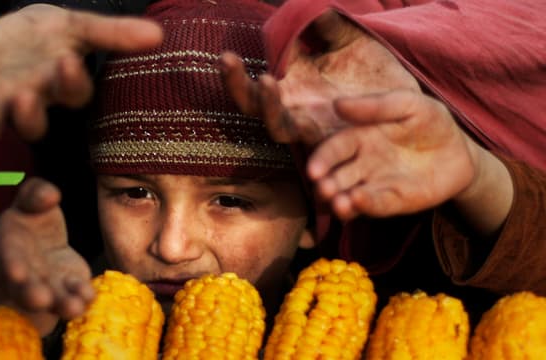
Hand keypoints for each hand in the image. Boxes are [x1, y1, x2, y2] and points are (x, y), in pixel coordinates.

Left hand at [0, 4, 162, 142]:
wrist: (9, 30)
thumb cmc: (46, 34)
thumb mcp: (77, 27)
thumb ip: (113, 34)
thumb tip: (158, 36)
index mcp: (59, 87)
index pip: (71, 94)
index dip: (70, 83)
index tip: (66, 62)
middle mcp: (30, 103)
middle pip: (32, 122)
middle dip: (29, 114)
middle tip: (26, 98)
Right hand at [0, 178, 93, 334]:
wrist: (40, 239)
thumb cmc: (33, 214)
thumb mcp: (30, 199)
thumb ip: (36, 194)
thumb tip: (49, 194)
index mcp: (10, 244)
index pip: (10, 256)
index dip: (12, 265)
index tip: (17, 275)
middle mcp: (25, 269)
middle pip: (25, 285)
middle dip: (31, 293)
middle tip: (41, 300)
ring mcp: (47, 281)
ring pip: (52, 296)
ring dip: (61, 303)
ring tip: (73, 308)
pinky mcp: (69, 284)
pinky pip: (76, 293)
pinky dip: (82, 296)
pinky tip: (89, 297)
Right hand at [221, 10, 419, 146]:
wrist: (407, 99)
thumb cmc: (375, 70)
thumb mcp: (352, 39)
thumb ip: (329, 25)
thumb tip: (311, 7)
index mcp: (292, 86)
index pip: (253, 84)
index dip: (235, 73)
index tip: (225, 55)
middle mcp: (296, 109)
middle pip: (254, 106)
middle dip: (237, 86)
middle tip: (228, 62)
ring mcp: (315, 128)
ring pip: (278, 128)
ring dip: (268, 107)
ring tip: (267, 80)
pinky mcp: (339, 146)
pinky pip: (318, 154)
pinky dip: (305, 147)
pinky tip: (300, 120)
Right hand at [307, 90, 478, 220]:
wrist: (461, 151)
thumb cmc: (430, 123)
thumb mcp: (409, 105)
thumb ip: (376, 106)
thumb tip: (338, 104)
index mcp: (360, 138)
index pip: (335, 149)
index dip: (322, 159)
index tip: (313, 170)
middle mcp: (362, 165)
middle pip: (338, 176)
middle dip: (328, 185)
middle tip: (323, 189)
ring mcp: (377, 185)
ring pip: (352, 195)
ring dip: (341, 201)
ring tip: (338, 203)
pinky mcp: (395, 202)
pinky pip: (378, 204)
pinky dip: (367, 205)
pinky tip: (358, 202)